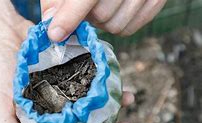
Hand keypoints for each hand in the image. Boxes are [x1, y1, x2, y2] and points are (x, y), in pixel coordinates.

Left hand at [41, 0, 166, 40]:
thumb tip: (51, 23)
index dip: (70, 16)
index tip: (56, 34)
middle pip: (100, 16)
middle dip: (88, 16)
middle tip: (86, 7)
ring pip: (115, 26)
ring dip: (102, 22)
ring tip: (101, 5)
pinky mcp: (156, 1)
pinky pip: (128, 29)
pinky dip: (116, 24)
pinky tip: (114, 9)